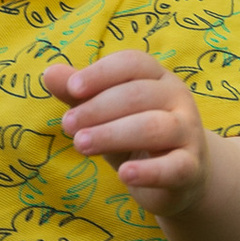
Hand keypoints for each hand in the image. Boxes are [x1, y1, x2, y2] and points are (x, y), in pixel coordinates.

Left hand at [45, 52, 207, 205]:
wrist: (180, 177)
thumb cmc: (135, 137)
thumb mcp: (105, 115)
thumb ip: (80, 94)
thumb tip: (48, 73)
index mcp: (157, 77)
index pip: (132, 63)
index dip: (101, 73)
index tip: (72, 88)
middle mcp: (178, 98)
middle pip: (138, 95)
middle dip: (98, 109)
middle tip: (68, 125)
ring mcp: (188, 133)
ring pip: (154, 127)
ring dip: (113, 134)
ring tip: (81, 145)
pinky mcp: (191, 168)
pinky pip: (173, 167)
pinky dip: (148, 171)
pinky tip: (124, 175)